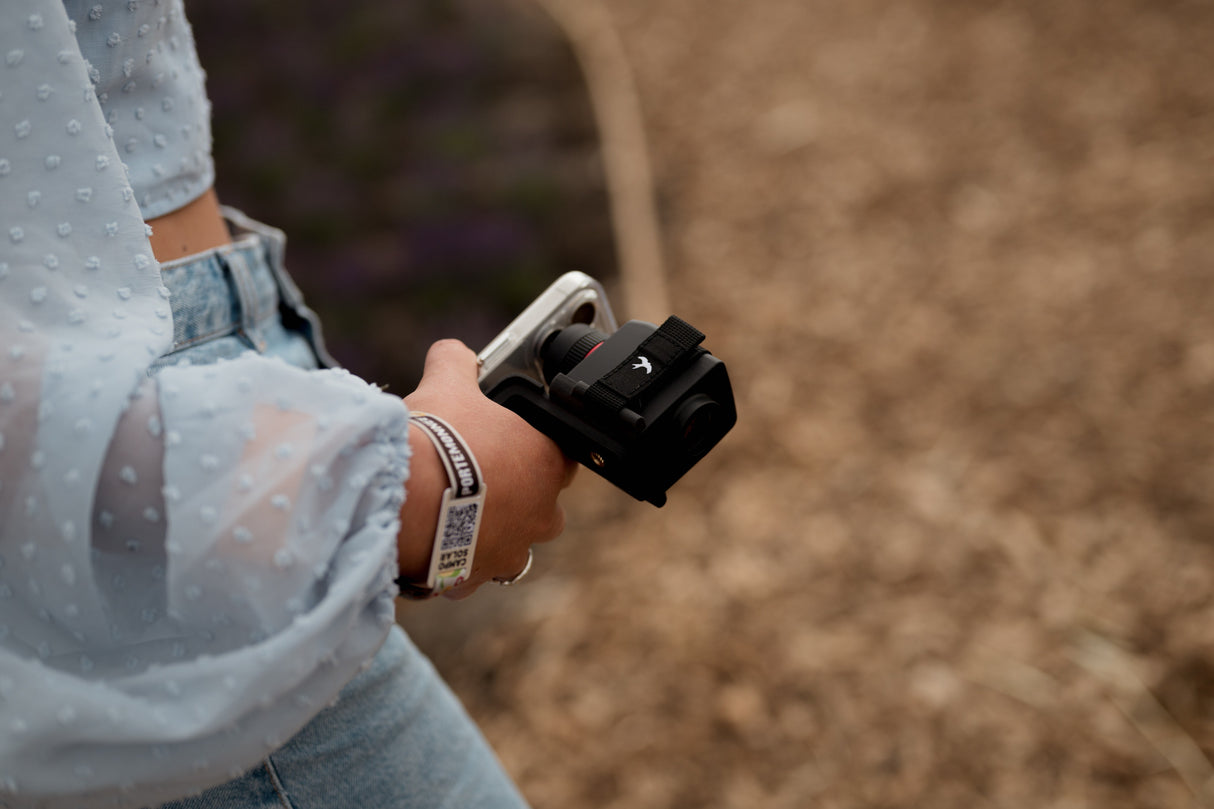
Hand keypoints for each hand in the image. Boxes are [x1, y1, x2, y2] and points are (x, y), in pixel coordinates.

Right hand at [398, 339, 575, 597]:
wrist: (398, 499)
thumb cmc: (434, 439)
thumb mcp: (447, 384)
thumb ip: (457, 361)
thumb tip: (454, 351)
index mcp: (545, 463)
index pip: (562, 456)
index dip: (535, 447)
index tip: (509, 443)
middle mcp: (540, 513)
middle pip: (542, 506)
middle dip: (517, 496)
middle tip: (478, 479)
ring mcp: (510, 552)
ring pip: (512, 545)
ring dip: (490, 533)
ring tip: (452, 515)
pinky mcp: (474, 579)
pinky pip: (470, 573)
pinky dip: (454, 561)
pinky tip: (429, 542)